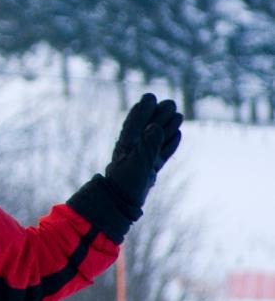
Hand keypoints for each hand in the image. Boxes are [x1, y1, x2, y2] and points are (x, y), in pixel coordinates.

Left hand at [67, 94, 182, 242]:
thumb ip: (148, 144)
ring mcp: (142, 159)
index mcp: (126, 144)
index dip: (142, 110)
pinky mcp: (149, 169)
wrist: (123, 203)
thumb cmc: (127, 182)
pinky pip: (161, 153)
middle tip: (170, 103)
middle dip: (158, 115)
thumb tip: (156, 127)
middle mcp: (134, 149)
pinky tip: (177, 135)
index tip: (150, 97)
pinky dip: (169, 144)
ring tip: (177, 115)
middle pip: (148, 128)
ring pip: (156, 139)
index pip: (134, 122)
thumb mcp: (138, 162)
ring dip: (166, 127)